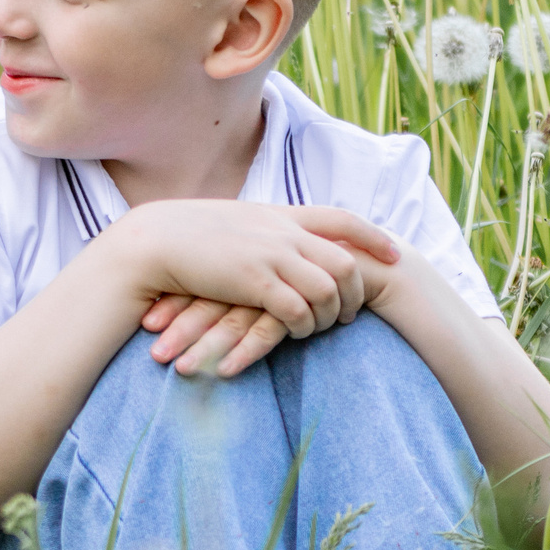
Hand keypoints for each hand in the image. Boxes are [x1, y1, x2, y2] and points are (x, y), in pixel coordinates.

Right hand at [120, 203, 403, 375]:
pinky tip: (296, 334)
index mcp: (281, 215)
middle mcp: (283, 232)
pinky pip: (299, 310)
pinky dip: (305, 326)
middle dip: (358, 291)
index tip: (396, 254)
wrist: (154, 241)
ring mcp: (270, 256)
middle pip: (346, 261)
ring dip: (331, 314)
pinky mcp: (254, 283)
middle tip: (351, 314)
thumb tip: (284, 238)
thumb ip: (266, 229)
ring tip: (323, 329)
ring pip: (329, 289)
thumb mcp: (237, 222)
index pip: (343, 219)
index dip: (373, 237)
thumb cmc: (188, 236)